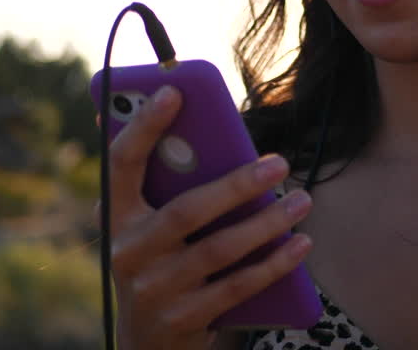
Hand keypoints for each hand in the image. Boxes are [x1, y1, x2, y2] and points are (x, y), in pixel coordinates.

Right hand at [101, 87, 313, 349]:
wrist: (149, 345)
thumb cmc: (163, 262)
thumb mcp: (153, 225)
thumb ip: (171, 185)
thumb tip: (206, 128)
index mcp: (115, 216)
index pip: (121, 163)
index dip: (144, 126)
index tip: (174, 91)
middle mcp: (126, 252)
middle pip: (186, 211)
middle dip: (237, 184)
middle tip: (280, 162)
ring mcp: (152, 290)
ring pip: (218, 250)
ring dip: (267, 222)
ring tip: (302, 201)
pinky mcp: (181, 320)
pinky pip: (236, 287)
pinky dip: (273, 264)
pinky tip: (300, 244)